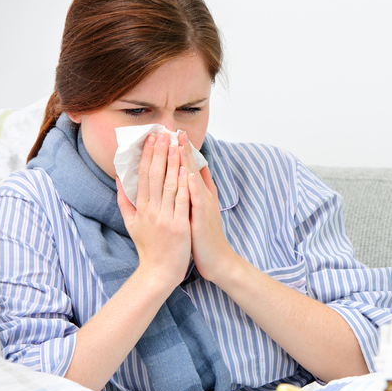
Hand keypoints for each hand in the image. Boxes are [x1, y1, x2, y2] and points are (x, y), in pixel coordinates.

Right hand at [117, 132, 191, 287]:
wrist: (159, 272)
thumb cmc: (148, 247)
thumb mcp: (130, 223)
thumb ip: (124, 201)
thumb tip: (119, 179)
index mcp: (141, 208)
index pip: (143, 176)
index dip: (147, 156)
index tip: (151, 139)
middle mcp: (152, 211)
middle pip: (155, 176)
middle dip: (159, 153)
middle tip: (163, 134)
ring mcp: (166, 218)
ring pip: (170, 185)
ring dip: (173, 163)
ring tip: (176, 144)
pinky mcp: (179, 226)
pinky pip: (182, 201)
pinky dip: (184, 185)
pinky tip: (186, 170)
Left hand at [178, 132, 237, 282]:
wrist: (218, 261)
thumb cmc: (205, 238)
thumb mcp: (201, 211)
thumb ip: (198, 193)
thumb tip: (194, 175)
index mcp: (200, 194)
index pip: (189, 168)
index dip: (182, 151)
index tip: (173, 133)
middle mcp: (203, 197)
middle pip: (192, 168)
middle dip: (183, 149)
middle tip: (175, 129)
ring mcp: (204, 207)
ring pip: (194, 180)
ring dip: (187, 162)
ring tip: (179, 144)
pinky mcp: (203, 219)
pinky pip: (198, 200)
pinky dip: (194, 186)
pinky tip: (189, 174)